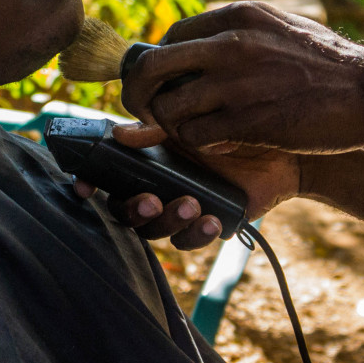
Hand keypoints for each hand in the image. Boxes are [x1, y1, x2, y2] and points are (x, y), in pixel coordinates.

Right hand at [70, 123, 300, 250]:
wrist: (280, 148)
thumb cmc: (231, 126)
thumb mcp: (192, 122)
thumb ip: (155, 130)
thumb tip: (119, 133)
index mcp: (146, 160)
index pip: (106, 177)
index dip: (88, 183)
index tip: (84, 187)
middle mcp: (157, 186)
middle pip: (125, 211)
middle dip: (134, 209)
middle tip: (152, 199)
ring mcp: (179, 207)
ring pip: (155, 230)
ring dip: (168, 220)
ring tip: (192, 203)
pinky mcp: (205, 224)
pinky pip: (190, 241)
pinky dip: (197, 233)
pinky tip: (213, 218)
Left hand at [123, 1, 363, 153]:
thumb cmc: (329, 62)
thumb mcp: (281, 26)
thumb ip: (240, 30)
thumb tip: (203, 37)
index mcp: (238, 17)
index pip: (170, 37)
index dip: (158, 64)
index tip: (162, 83)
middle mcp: (231, 44)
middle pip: (152, 67)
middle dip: (138, 93)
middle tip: (145, 112)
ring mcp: (238, 83)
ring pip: (169, 107)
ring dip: (171, 125)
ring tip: (189, 131)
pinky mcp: (248, 121)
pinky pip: (196, 135)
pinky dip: (200, 143)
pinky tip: (220, 143)